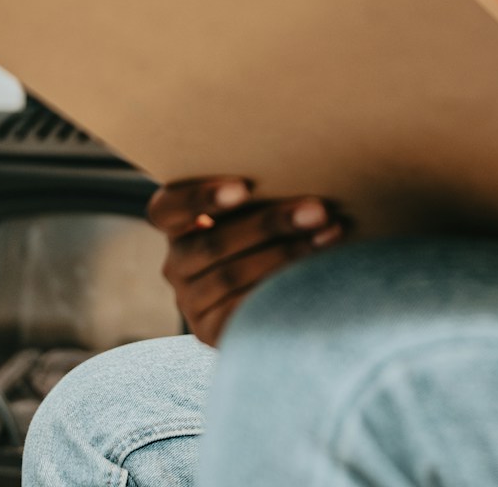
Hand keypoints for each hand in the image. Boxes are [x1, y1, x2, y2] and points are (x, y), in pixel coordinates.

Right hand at [147, 175, 349, 344]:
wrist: (273, 301)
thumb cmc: (268, 231)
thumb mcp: (257, 208)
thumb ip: (264, 191)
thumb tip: (307, 166)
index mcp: (177, 224)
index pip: (168, 207)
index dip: (201, 197)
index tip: (243, 187)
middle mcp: (177, 263)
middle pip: (213, 242)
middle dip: (270, 224)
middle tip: (318, 209)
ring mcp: (191, 300)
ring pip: (231, 276)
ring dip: (286, 254)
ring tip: (329, 235)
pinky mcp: (210, 332)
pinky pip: (242, 311)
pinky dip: (280, 290)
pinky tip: (314, 276)